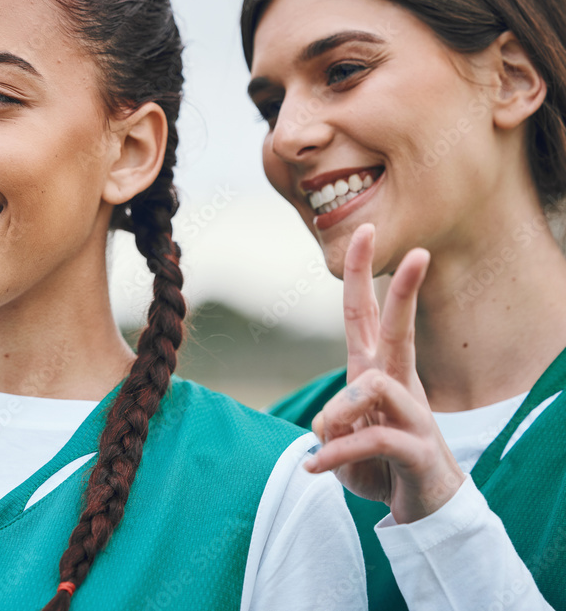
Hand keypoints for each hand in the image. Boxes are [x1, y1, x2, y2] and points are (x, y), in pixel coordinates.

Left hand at [304, 224, 463, 523]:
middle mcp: (397, 384)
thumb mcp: (340, 439)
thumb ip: (330, 424)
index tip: (367, 231)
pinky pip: (371, 439)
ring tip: (324, 441)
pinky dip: (336, 455)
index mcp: (373, 371)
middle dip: (406, 291)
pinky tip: (317, 467)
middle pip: (399, 329)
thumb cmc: (377, 462)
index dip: (363, 275)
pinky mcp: (416, 449)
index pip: (364, 315)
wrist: (419, 506)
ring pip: (373, 387)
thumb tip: (324, 425)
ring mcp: (412, 414)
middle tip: (421, 252)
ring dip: (337, 414)